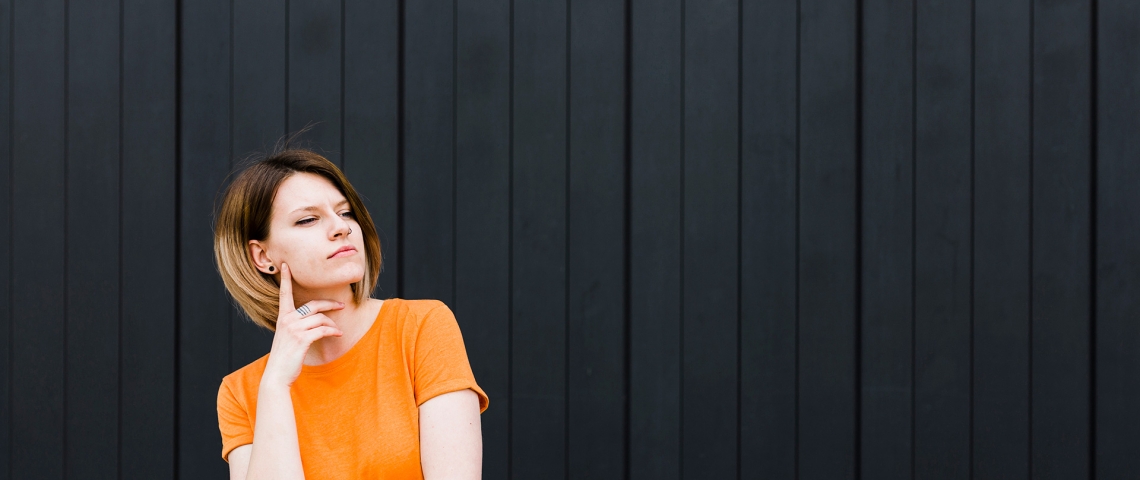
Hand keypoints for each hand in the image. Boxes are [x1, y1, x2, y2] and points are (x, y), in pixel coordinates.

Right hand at [260, 263, 343, 388]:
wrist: (277, 375)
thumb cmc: (284, 357)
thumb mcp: (287, 337)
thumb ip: (296, 325)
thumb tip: (315, 320)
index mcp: (282, 317)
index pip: (284, 294)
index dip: (285, 279)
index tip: (286, 265)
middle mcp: (287, 320)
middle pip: (313, 305)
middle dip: (329, 304)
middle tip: (341, 305)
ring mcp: (294, 329)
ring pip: (321, 319)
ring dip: (332, 325)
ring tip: (337, 331)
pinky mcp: (302, 339)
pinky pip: (323, 330)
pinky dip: (333, 331)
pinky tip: (338, 334)